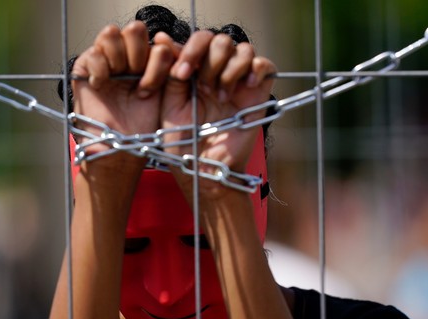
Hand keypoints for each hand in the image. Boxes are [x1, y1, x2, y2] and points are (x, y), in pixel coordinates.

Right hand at [71, 21, 174, 160]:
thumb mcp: (163, 90)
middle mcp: (127, 55)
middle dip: (138, 55)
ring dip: (118, 60)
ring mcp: (106, 59)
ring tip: (117, 82)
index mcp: (149, 58)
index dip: (157, 62)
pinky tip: (101, 86)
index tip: (151, 88)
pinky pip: (93, 53)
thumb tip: (164, 39)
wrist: (122, 145)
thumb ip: (166, 62)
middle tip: (135, 81)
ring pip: (112, 33)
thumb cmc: (143, 123)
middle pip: (135, 29)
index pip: (157, 39)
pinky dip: (99, 71)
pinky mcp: (84, 67)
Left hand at [156, 31, 275, 194]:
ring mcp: (239, 82)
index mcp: (195, 72)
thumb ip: (170, 74)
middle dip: (210, 59)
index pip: (199, 41)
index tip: (182, 73)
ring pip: (243, 48)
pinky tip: (244, 87)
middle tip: (203, 88)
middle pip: (221, 40)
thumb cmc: (183, 142)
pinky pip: (265, 65)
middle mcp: (217, 73)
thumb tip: (162, 40)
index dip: (190, 49)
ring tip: (220, 95)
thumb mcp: (169, 105)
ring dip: (229, 67)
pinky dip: (256, 69)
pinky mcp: (258, 94)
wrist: (204, 169)